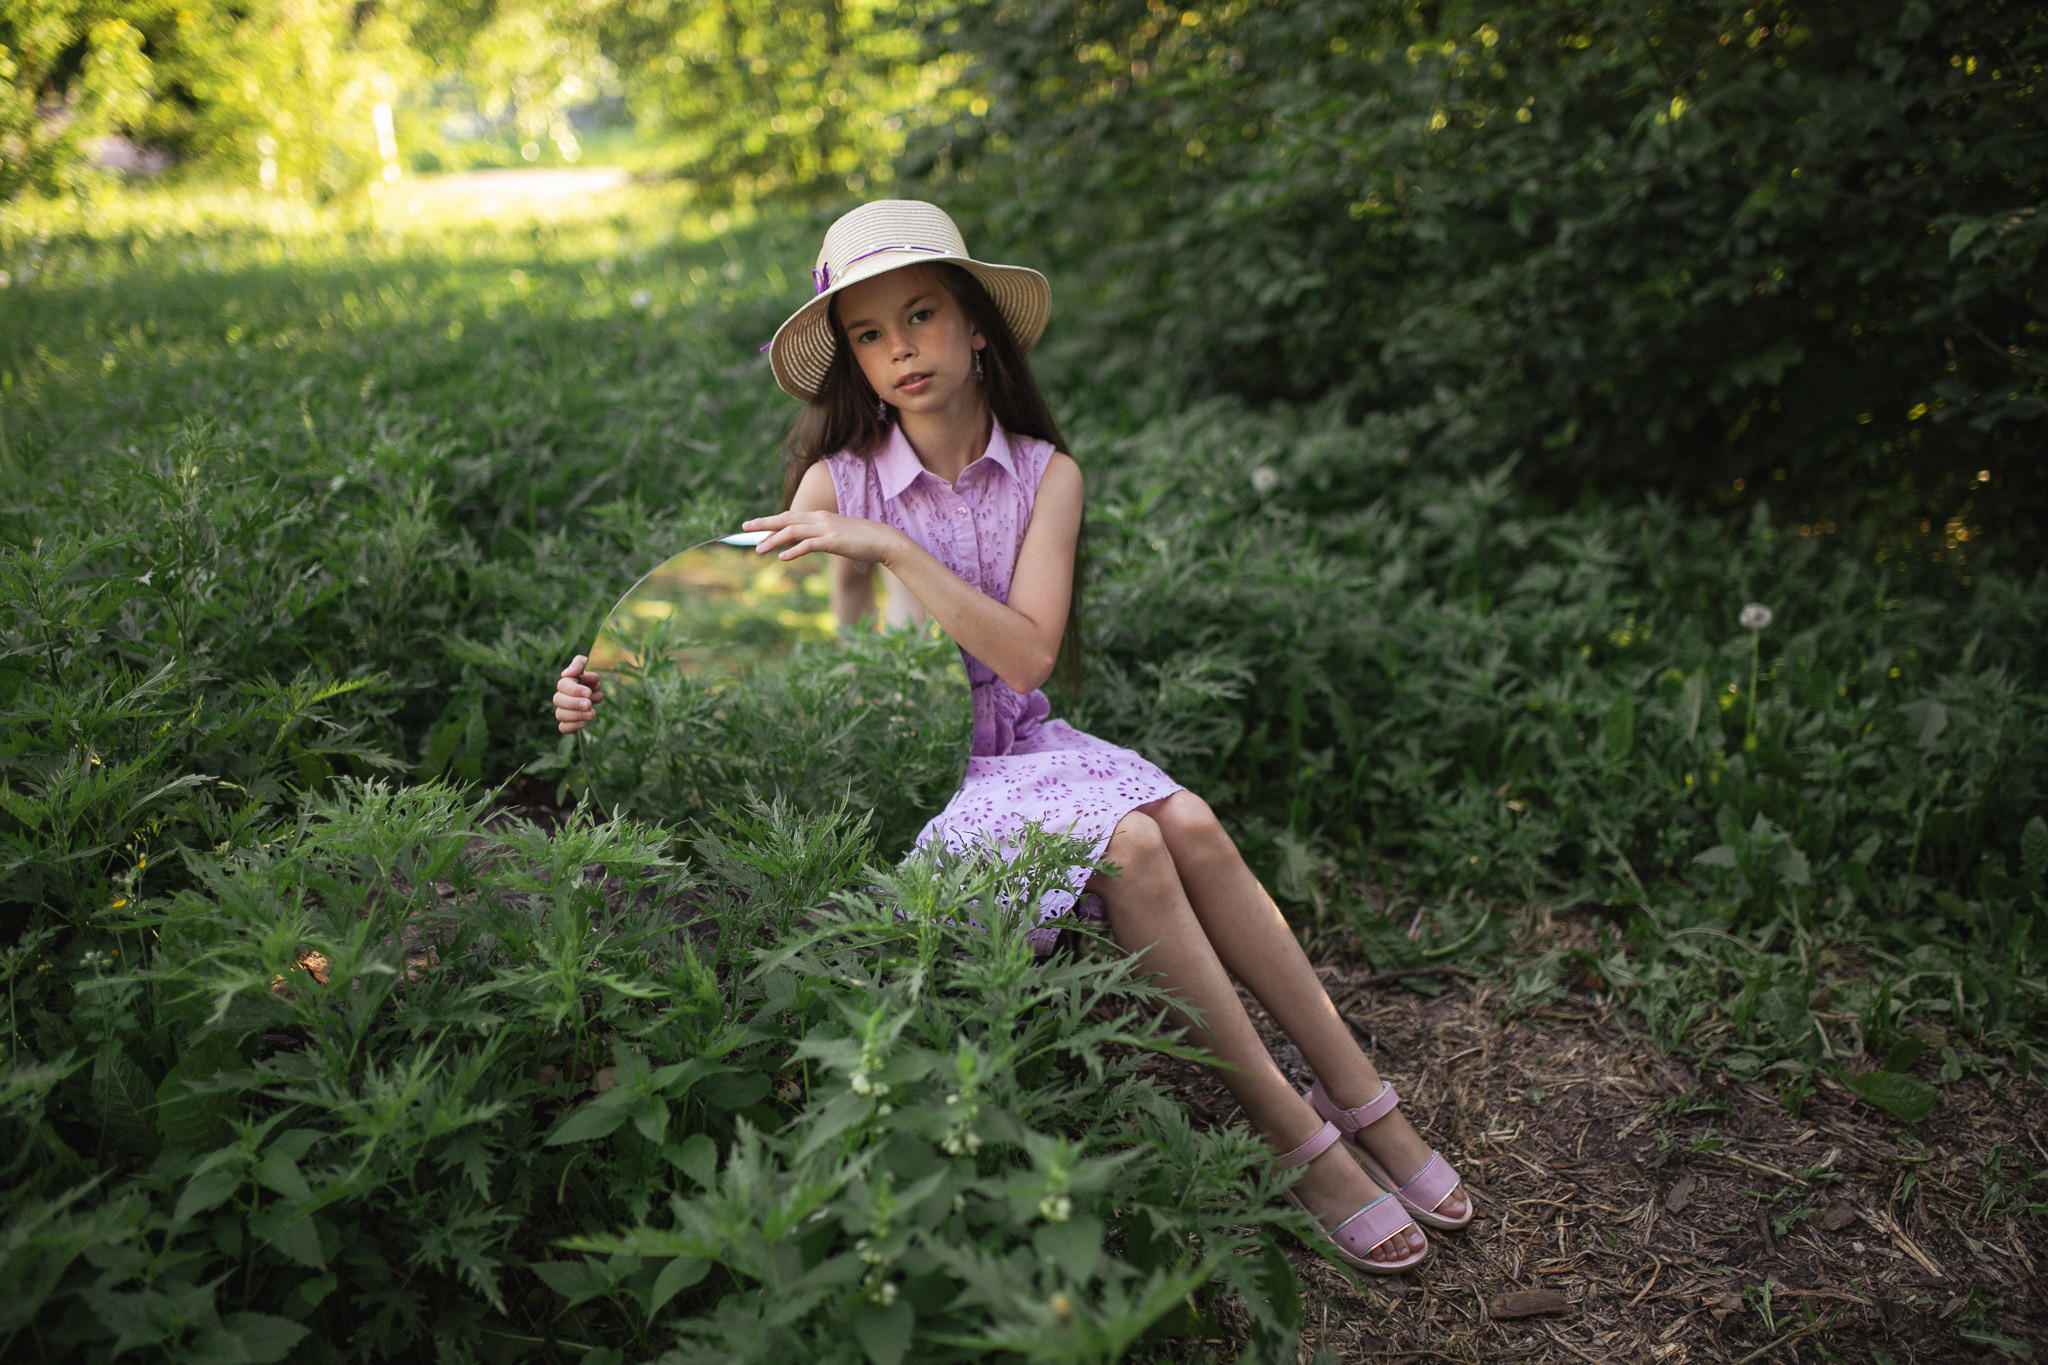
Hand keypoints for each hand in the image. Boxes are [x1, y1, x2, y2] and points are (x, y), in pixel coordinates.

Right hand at [553, 655, 602, 733]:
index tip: (588, 692)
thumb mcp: (587, 663)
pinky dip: (571, 726)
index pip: (562, 685)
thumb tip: (565, 674)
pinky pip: (563, 727)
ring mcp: (565, 709)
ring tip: (592, 713)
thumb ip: (578, 664)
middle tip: (589, 705)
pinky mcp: (570, 722)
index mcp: (566, 682)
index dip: (574, 690)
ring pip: (559, 714)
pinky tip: (584, 722)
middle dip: (574, 703)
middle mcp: (563, 696)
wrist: (599, 690)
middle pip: (558, 700)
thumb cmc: (592, 676)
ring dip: (576, 715)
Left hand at [741, 510, 905, 565]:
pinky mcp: (832, 541)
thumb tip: (807, 544)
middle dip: (763, 523)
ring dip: (773, 540)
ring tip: (758, 550)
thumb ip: (821, 538)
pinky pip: (808, 545)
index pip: (790, 516)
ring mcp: (826, 529)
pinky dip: (793, 551)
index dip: (771, 520)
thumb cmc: (862, 540)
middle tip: (744, 527)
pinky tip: (782, 558)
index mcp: (820, 517)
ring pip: (792, 532)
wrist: (884, 540)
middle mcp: (819, 519)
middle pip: (785, 519)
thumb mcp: (837, 536)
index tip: (755, 525)